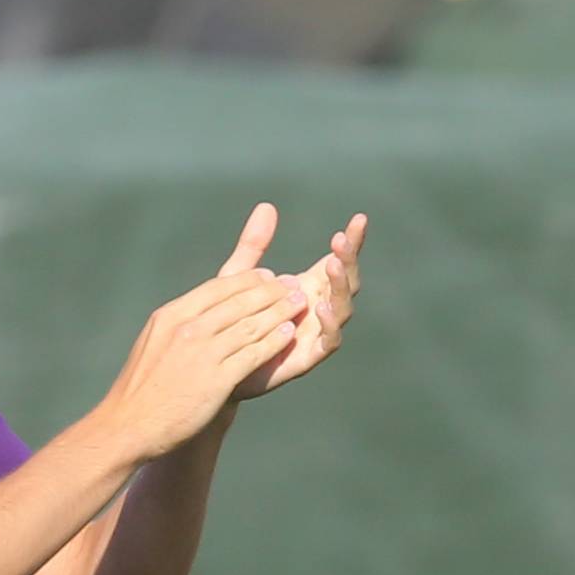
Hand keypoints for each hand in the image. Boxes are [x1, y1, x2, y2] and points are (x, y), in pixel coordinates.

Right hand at [96, 204, 305, 457]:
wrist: (129, 426)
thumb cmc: (141, 389)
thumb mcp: (154, 342)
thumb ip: (178, 324)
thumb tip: (201, 311)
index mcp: (171, 316)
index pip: (218, 288)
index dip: (249, 279)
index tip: (268, 276)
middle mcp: (187, 329)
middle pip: (239, 301)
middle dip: (272, 291)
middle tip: (293, 285)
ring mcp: (202, 354)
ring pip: (251, 325)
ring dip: (280, 311)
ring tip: (299, 304)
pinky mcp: (216, 380)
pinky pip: (253, 354)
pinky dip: (274, 341)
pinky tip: (289, 334)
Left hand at [234, 210, 368, 400]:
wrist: (215, 368)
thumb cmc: (231, 320)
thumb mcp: (240, 277)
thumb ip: (254, 245)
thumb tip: (267, 206)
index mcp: (307, 287)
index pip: (337, 260)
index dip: (351, 242)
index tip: (359, 219)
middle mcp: (317, 309)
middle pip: (345, 282)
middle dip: (347, 261)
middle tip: (340, 240)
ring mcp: (315, 333)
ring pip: (342, 309)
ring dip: (340, 287)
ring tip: (333, 265)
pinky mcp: (307, 358)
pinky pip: (328, 342)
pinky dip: (330, 326)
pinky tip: (321, 308)